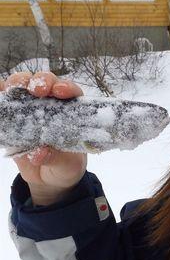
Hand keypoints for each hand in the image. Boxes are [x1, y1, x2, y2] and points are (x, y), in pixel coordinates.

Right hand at [2, 72, 86, 205]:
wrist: (49, 178)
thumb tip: (38, 153)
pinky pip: (5, 103)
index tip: (60, 91)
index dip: (66, 87)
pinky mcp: (14, 119)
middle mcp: (52, 106)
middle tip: (37, 90)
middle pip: (46, 83)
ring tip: (12, 90)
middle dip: (40, 81)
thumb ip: (56, 158)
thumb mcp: (67, 165)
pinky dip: (0, 94)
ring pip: (24, 87)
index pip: (72, 92)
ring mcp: (31, 110)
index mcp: (72, 113)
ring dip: (17, 83)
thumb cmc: (66, 166)